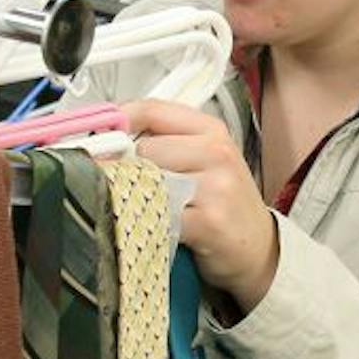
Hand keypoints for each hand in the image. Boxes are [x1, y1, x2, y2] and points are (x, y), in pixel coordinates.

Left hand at [122, 99, 279, 312]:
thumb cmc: (225, 203)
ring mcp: (215, 187)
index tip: (99, 136)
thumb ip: (165, 142)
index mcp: (211, 131)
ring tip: (145, 207)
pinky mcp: (208, 222)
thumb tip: (109, 138)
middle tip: (130, 185)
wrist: (259, 249)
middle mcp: (216, 153)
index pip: (152, 110)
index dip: (117, 121)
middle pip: (145, 148)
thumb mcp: (205, 160)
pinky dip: (146, 221)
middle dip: (129, 168)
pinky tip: (153, 226)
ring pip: (148, 180)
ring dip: (135, 195)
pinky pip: (157, 214)